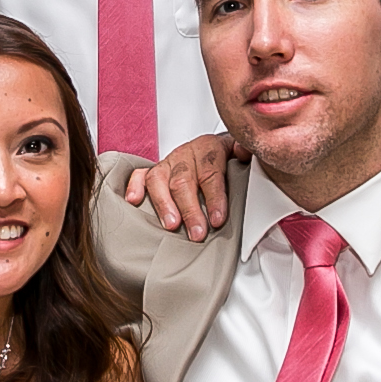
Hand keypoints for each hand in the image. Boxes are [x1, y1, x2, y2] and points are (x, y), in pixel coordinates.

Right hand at [120, 132, 242, 240]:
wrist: (215, 151)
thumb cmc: (229, 162)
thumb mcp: (242, 155)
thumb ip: (245, 153)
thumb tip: (245, 152)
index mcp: (210, 148)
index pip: (211, 173)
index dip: (214, 197)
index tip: (217, 220)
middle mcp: (187, 153)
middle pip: (184, 180)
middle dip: (191, 209)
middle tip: (197, 233)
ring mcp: (168, 161)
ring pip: (160, 179)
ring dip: (164, 204)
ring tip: (171, 226)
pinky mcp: (154, 170)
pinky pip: (140, 174)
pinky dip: (135, 186)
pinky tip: (135, 201)